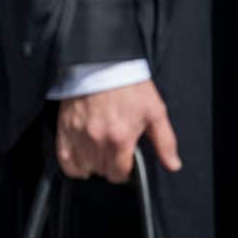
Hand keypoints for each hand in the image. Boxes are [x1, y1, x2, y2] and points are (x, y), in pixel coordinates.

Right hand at [56, 80, 180, 183]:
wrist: (102, 63)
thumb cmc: (129, 86)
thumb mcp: (155, 111)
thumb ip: (165, 141)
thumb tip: (173, 164)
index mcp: (120, 138)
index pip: (118, 174)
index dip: (124, 173)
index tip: (125, 165)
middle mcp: (97, 140)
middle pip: (101, 171)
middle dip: (109, 168)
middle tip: (114, 156)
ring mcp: (78, 134)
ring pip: (83, 167)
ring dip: (92, 166)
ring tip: (98, 156)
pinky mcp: (64, 127)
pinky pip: (64, 158)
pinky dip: (72, 165)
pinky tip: (80, 160)